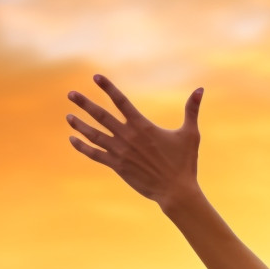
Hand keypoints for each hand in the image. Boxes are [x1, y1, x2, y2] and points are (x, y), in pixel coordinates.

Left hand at [66, 74, 202, 207]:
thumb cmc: (185, 163)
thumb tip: (201, 89)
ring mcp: (120, 151)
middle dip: (84, 103)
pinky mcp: (117, 166)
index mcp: (143, 126)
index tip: (96, 77)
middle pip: (101, 115)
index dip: (108, 88)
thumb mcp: (190, 134)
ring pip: (94, 134)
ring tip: (68, 116)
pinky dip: (82, 146)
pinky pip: (94, 154)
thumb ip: (192, 110)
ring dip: (79, 124)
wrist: (176, 191)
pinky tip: (72, 139)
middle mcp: (128, 136)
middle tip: (71, 94)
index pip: (121, 101)